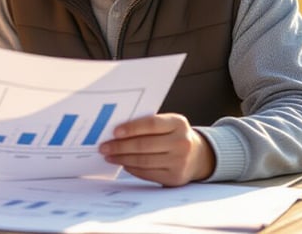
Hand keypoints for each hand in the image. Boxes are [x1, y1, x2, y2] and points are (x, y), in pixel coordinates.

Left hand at [98, 113, 214, 185]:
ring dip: (123, 159)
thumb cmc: (174, 135)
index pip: (151, 124)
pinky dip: (132, 168)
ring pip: (144, 161)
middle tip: (104, 147)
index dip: (131, 128)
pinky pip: (147, 173)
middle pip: (145, 145)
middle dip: (120, 146)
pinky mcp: (174, 178)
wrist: (198, 156)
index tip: (114, 132)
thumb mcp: (168, 124)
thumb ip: (148, 124)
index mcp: (178, 123)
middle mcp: (182, 143)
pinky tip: (123, 164)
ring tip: (109, 156)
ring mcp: (179, 162)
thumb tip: (116, 132)